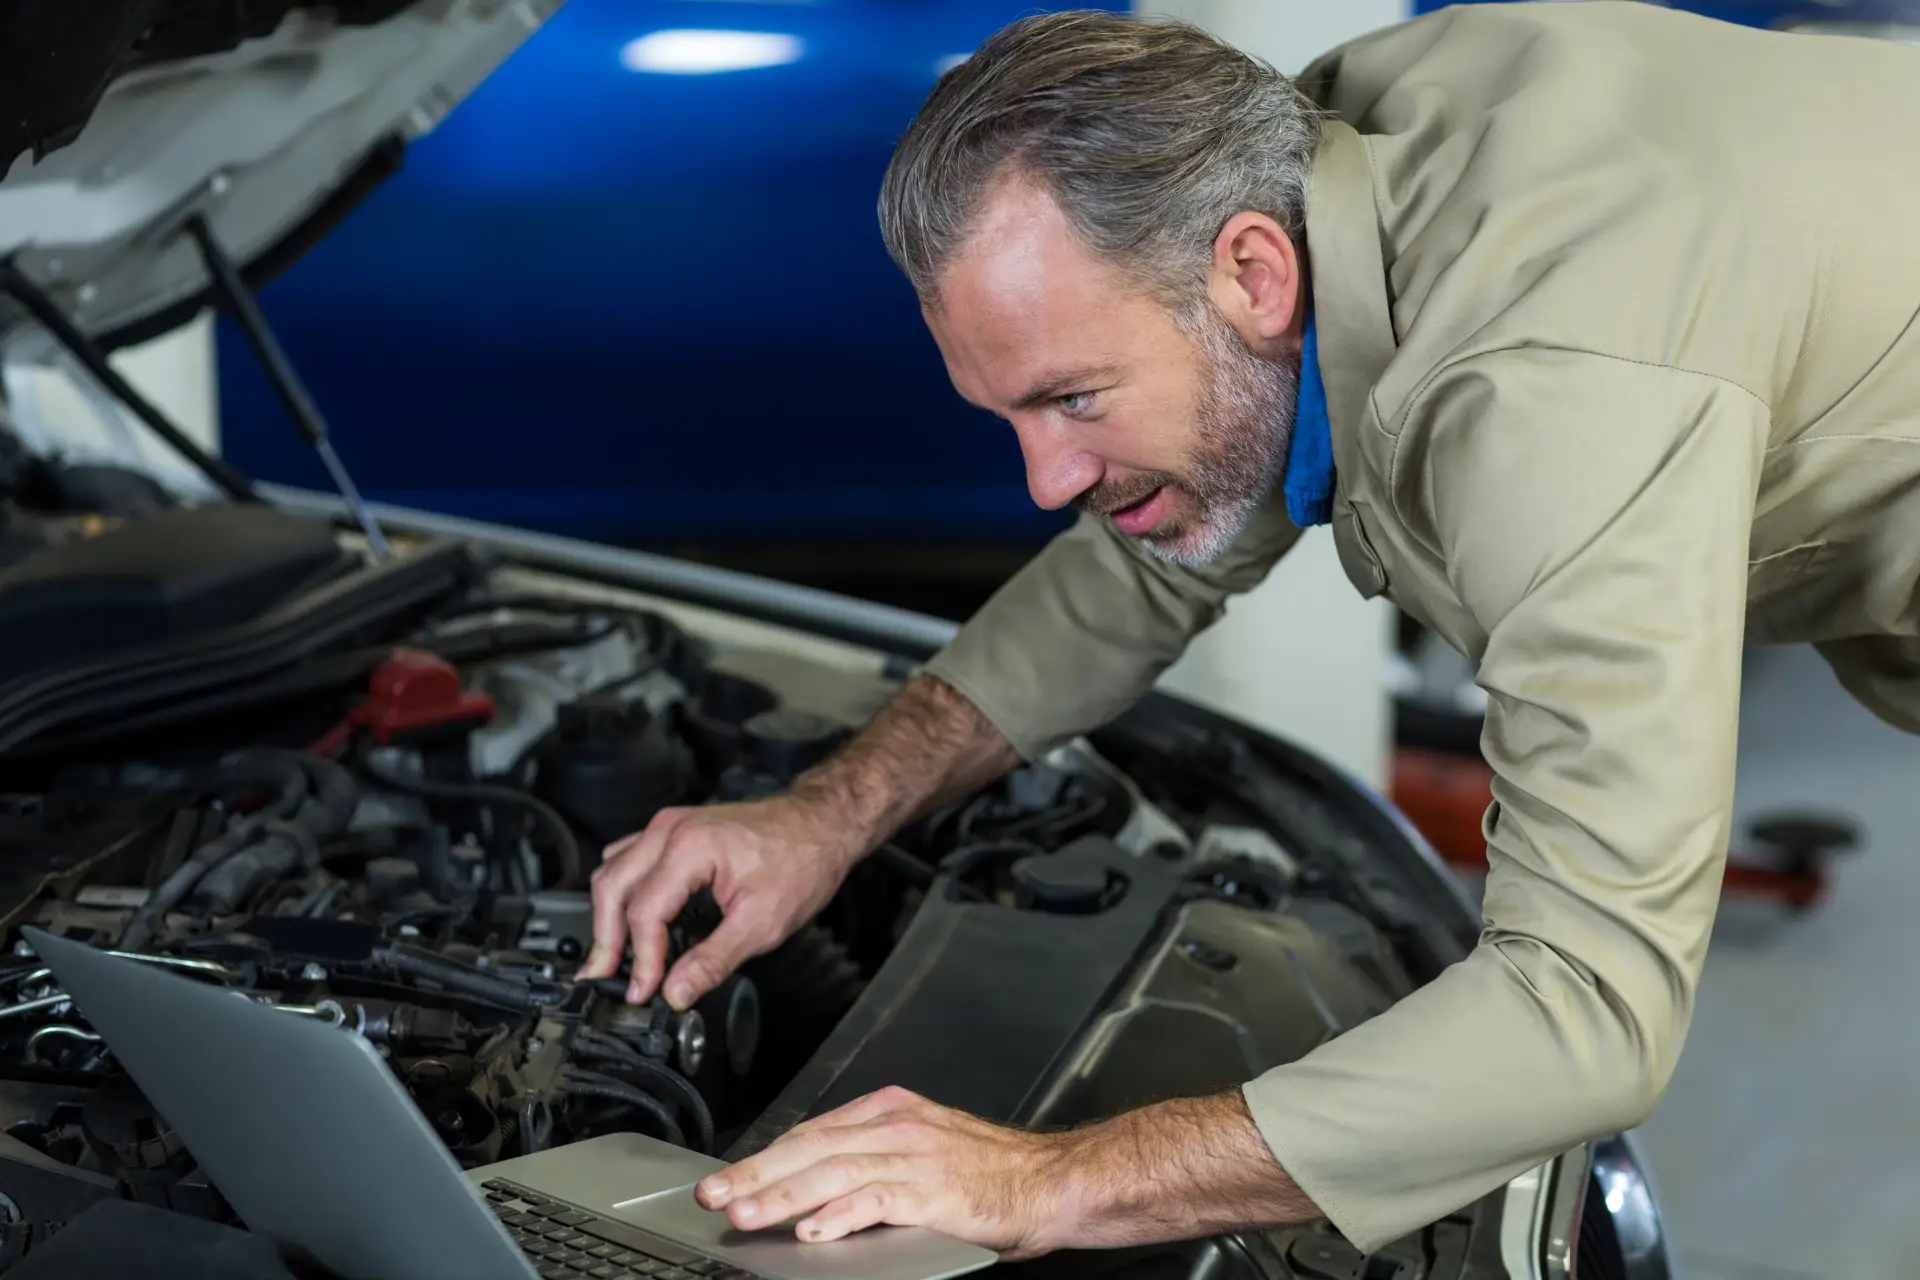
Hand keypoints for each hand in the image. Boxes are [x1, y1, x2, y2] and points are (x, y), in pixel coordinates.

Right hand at [575, 796, 856, 1008]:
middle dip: (606, 940)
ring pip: (613, 871)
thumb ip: (713, 960)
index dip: (641, 960)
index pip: (645, 913)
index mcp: (689, 848)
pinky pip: (628, 859)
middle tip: (605, 979)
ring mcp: (668, 826)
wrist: (822, 825)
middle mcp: (669, 830)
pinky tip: (632, 922)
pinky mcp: (673, 830)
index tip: (643, 992)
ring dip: (608, 916)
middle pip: (612, 888)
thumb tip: (675, 992)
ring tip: (614, 957)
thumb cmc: (801, 862)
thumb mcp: (763, 923)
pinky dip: (622, 893)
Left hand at [694, 1087, 1069, 1259]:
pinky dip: (839, 1214)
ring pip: (832, 1170)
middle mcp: (897, 1126)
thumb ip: (874, 1164)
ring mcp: (915, 1155)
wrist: (1053, 1181)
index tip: (728, 1178)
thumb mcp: (925, 1152)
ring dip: (782, 1195)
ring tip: (744, 1215)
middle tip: (714, 1195)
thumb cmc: (993, 1175)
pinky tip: (812, 1230)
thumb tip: (816, 1193)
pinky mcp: (934, 1189)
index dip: (765, 1157)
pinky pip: (876, 1199)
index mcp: (891, 1112)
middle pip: (810, 1146)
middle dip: (756, 1173)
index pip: (812, 1132)